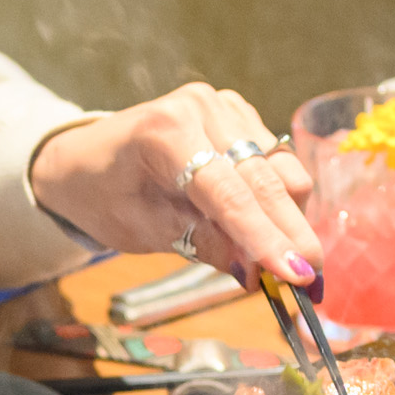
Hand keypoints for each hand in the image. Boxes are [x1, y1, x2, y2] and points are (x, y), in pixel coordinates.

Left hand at [30, 83, 320, 287]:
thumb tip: (256, 272)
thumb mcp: (139, 230)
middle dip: (292, 237)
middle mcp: (203, 108)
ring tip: (279, 267)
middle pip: (268, 179)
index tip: (299, 278)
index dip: (267, 239)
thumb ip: (199, 244)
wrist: (82, 158)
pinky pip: (277, 163)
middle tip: (311, 288)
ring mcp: (226, 107)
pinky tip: (265, 234)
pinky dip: (277, 203)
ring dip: (288, 222)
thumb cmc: (101, 194)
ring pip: (283, 170)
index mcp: (167, 131)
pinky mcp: (241, 116)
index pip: (230, 193)